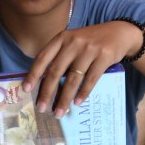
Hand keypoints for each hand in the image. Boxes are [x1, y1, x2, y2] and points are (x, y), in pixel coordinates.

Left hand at [24, 21, 141, 117]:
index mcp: (61, 38)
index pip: (43, 58)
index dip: (33, 74)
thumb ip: (59, 57)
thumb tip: (42, 83)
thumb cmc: (90, 41)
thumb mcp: (71, 42)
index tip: (26, 89)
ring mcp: (89, 49)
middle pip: (56, 71)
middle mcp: (73, 42)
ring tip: (59, 112)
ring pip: (73, 79)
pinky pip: (91, 79)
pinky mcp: (104, 56)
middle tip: (41, 108)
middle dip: (47, 92)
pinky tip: (77, 103)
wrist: (119, 32)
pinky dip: (83, 93)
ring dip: (64, 98)